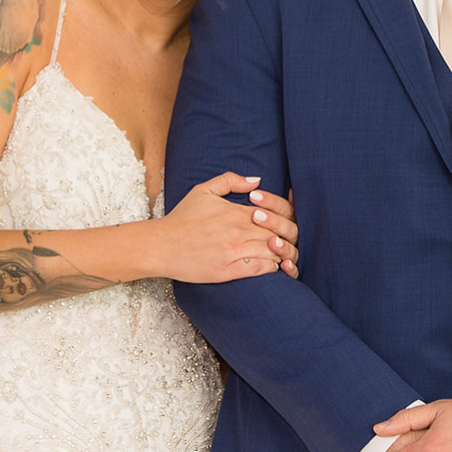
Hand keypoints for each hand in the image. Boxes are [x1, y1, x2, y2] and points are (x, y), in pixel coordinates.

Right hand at [159, 172, 298, 281]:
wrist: (162, 244)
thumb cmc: (183, 217)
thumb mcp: (203, 190)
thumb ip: (231, 180)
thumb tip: (257, 180)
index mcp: (235, 212)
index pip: (272, 214)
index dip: (282, 219)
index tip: (283, 223)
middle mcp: (237, 232)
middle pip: (276, 234)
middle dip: (286, 237)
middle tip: (289, 240)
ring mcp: (233, 252)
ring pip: (272, 252)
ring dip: (281, 253)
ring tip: (283, 254)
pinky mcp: (227, 271)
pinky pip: (259, 269)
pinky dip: (270, 268)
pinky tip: (271, 265)